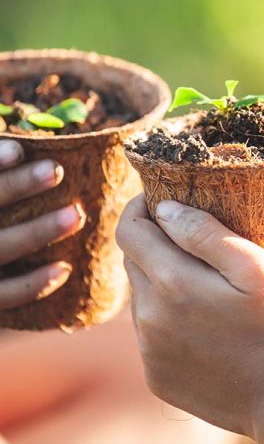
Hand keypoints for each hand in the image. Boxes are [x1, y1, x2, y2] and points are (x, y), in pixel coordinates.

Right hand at [0, 140, 84, 309]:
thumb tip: (25, 151)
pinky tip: (64, 268)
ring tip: (76, 214)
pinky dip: (34, 283)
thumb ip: (5, 186)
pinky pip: (5, 294)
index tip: (20, 150)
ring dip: (38, 231)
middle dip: (17, 187)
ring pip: (0, 248)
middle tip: (56, 170)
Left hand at [116, 195, 263, 436]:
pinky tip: (201, 325)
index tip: (158, 201)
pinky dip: (164, 319)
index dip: (139, 209)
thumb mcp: (253, 265)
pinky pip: (148, 333)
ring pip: (140, 298)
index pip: (129, 231)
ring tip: (202, 287)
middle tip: (190, 243)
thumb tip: (162, 208)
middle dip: (153, 244)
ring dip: (159, 283)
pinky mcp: (156, 376)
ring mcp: (150, 351)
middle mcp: (149, 317)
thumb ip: (203, 232)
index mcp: (171, 282)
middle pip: (133, 262)